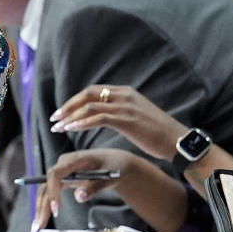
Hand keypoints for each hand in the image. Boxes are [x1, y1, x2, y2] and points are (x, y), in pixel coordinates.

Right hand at [32, 148, 134, 230]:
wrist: (116, 162)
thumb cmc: (114, 167)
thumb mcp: (109, 177)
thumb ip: (94, 187)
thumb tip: (79, 198)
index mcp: (74, 159)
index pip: (55, 174)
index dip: (53, 192)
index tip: (56, 210)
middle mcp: (63, 165)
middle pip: (46, 184)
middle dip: (42, 205)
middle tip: (39, 225)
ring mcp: (62, 173)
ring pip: (45, 190)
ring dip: (41, 208)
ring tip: (37, 226)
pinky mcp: (63, 181)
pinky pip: (50, 193)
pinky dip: (46, 206)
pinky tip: (42, 218)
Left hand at [51, 85, 182, 158]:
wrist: (177, 141)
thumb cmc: (158, 134)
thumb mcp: (137, 117)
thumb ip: (121, 113)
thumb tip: (106, 118)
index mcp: (126, 92)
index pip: (93, 91)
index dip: (75, 101)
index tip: (62, 113)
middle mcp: (124, 95)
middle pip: (88, 94)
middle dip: (68, 106)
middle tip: (55, 119)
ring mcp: (125, 106)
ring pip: (89, 106)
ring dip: (70, 116)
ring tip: (58, 127)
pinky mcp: (127, 119)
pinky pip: (98, 118)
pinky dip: (81, 123)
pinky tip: (71, 129)